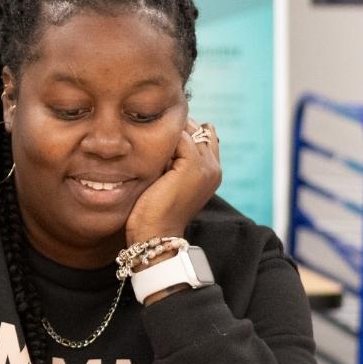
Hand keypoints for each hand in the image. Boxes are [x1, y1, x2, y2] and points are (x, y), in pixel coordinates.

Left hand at [125, 118, 221, 244]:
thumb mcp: (166, 180)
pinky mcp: (194, 166)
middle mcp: (214, 167)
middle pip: (198, 128)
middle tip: (148, 141)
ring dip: (168, 134)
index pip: (203, 134)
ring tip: (147, 151)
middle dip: (174, 129)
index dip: (180, 132)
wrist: (154, 235)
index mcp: (211, 172)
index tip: (155, 141)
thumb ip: (171, 160)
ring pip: (190, 130)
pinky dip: (163, 141)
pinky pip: (181, 137)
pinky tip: (147, 155)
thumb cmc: (154, 211)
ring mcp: (207, 166)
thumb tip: (161, 138)